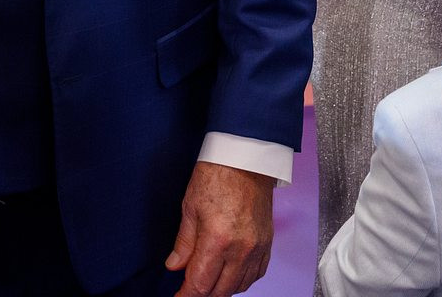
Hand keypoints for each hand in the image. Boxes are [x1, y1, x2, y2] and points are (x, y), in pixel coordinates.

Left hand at [165, 162, 274, 295]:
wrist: (246, 158)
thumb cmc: (217, 175)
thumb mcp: (190, 207)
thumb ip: (183, 242)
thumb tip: (174, 266)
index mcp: (217, 240)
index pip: (200, 283)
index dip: (186, 295)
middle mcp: (241, 249)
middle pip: (220, 291)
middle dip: (203, 294)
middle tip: (189, 288)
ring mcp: (257, 248)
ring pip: (239, 286)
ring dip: (222, 289)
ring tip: (208, 282)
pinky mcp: (267, 243)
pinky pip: (256, 274)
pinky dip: (242, 280)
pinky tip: (230, 275)